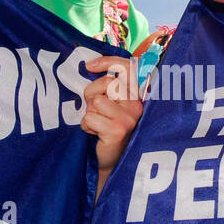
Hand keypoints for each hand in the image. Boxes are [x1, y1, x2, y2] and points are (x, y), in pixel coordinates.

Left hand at [81, 56, 142, 178]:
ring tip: (96, 124)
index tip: (89, 66)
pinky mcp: (118, 129)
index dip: (108, 62)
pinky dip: (86, 126)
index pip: (127, 68)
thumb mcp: (108, 104)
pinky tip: (95, 134)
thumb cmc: (104, 130)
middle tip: (94, 110)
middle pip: (107, 83)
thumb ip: (106, 88)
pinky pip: (90, 117)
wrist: (105, 161)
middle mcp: (136, 105)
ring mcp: (129, 118)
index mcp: (135, 97)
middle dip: (91, 95)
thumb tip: (89, 65)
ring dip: (89, 112)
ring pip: (96, 100)